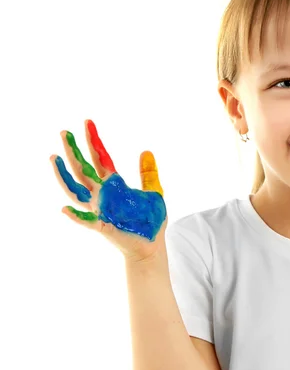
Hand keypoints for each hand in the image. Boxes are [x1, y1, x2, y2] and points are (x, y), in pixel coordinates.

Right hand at [50, 119, 167, 261]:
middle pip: (83, 169)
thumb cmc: (150, 222)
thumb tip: (146, 150)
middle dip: (73, 151)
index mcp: (114, 186)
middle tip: (64, 132)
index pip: (101, 159)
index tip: (88, 122)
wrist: (151, 247)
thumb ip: (148, 173)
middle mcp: (103, 195)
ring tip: (54, 158)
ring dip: (64, 176)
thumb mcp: (154, 193)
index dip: (94, 141)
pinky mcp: (103, 227)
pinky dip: (75, 216)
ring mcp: (100, 210)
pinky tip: (64, 209)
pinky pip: (86, 221)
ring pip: (76, 191)